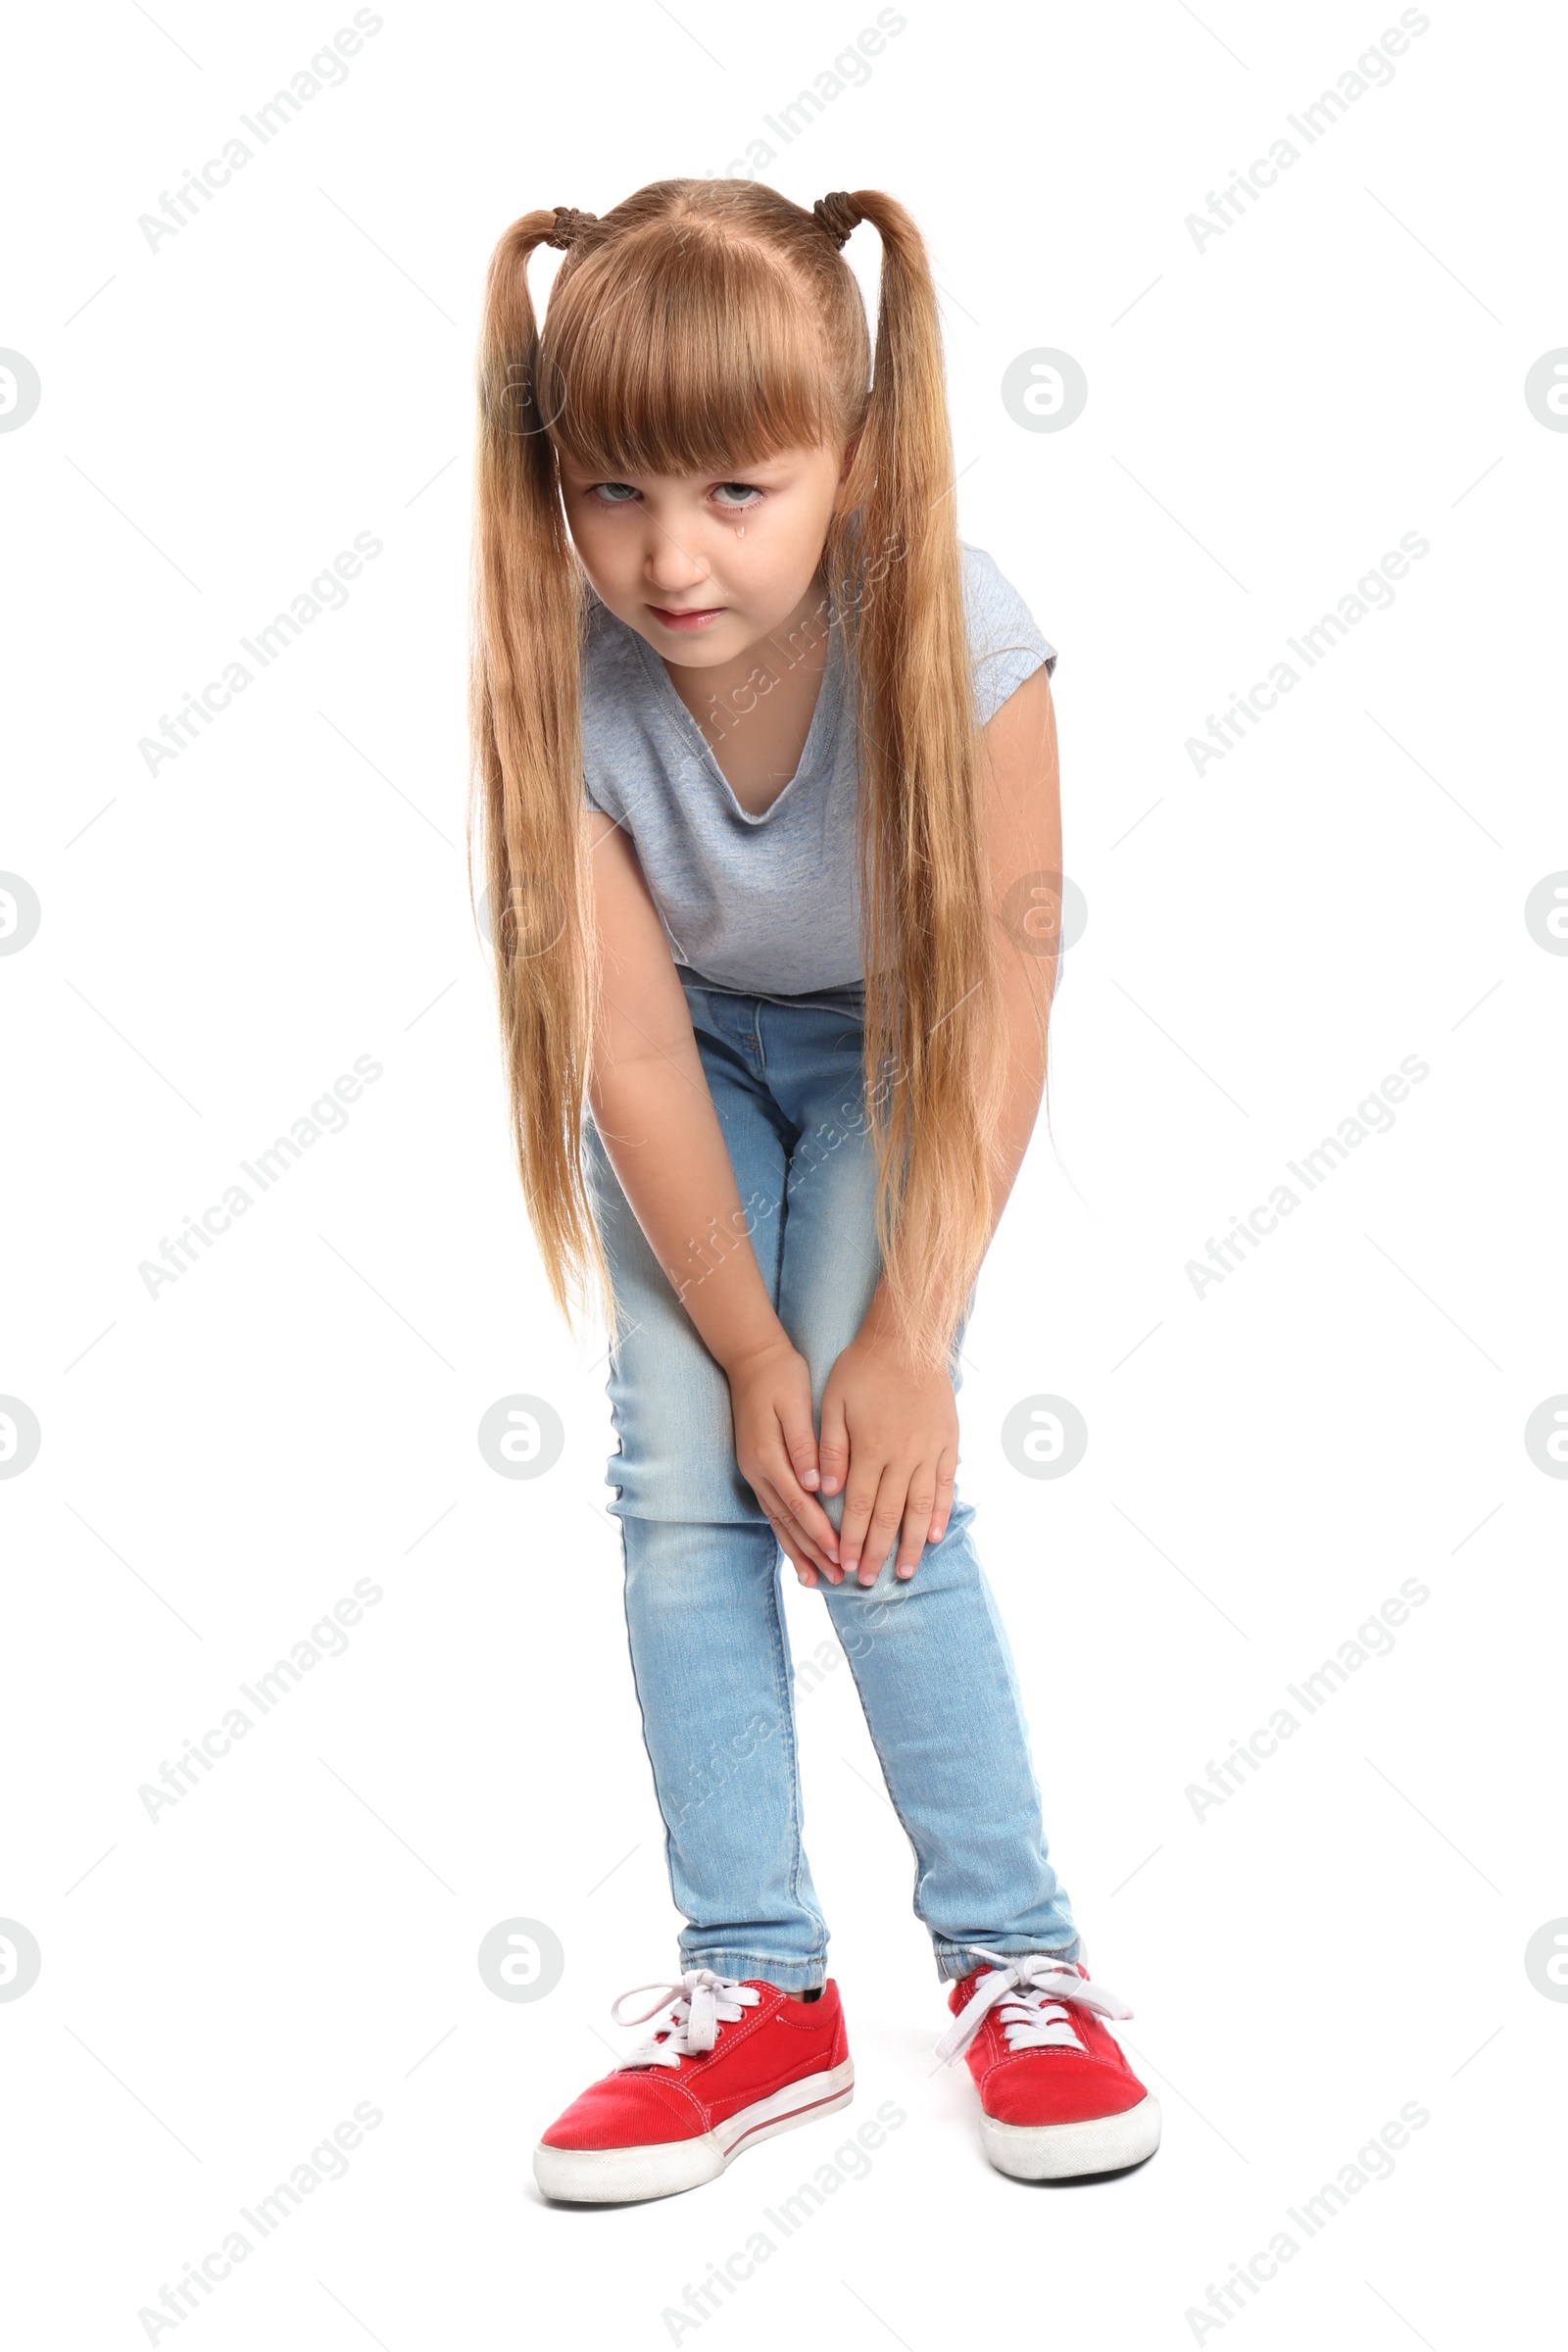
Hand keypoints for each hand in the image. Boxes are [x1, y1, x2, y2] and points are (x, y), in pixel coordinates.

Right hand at [725, 1336, 845, 1587]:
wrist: (750, 1357)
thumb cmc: (779, 1376)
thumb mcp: (793, 1404)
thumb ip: (804, 1446)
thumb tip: (814, 1484)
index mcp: (769, 1456)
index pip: (798, 1504)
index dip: (819, 1532)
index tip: (840, 1554)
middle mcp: (758, 1470)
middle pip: (787, 1521)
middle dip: (812, 1552)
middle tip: (835, 1579)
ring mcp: (754, 1470)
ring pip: (778, 1520)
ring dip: (797, 1550)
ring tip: (815, 1579)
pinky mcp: (757, 1467)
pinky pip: (773, 1508)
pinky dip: (786, 1531)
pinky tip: (797, 1548)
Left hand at [819, 1329, 958, 1583]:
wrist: (908, 1340)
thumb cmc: (863, 1370)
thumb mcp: (832, 1404)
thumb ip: (829, 1449)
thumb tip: (823, 1489)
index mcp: (870, 1449)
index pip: (857, 1506)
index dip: (850, 1539)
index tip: (843, 1565)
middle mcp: (902, 1457)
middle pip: (888, 1515)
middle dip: (876, 1551)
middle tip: (868, 1580)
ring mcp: (928, 1452)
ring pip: (920, 1508)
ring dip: (912, 1543)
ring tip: (906, 1571)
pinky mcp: (947, 1443)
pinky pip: (944, 1485)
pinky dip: (940, 1512)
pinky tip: (935, 1534)